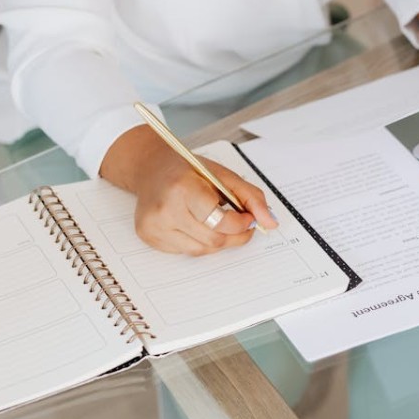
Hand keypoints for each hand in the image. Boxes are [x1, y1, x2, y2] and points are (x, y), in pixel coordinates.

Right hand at [99, 125, 278, 255]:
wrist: (151, 168)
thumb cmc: (188, 170)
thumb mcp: (222, 174)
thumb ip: (251, 197)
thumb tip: (270, 222)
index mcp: (183, 188)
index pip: (220, 221)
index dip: (241, 224)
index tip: (248, 217)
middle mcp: (165, 210)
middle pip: (213, 239)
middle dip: (234, 235)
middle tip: (241, 224)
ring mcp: (154, 226)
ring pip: (201, 250)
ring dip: (217, 240)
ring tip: (217, 222)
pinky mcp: (148, 236)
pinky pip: (185, 250)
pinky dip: (198, 241)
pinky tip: (195, 223)